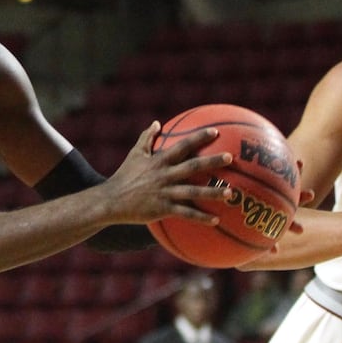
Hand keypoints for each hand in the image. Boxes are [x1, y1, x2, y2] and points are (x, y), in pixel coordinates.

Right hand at [101, 123, 234, 224]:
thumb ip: (146, 138)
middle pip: (192, 167)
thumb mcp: (134, 154)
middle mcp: (164, 175)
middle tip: (230, 157)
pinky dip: (201, 217)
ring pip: (192, 192)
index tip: (216, 132)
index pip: (182, 146)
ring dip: (212, 192)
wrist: (111, 201)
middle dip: (212, 161)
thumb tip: (156, 122)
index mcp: (159, 161)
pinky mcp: (162, 209)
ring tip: (230, 193)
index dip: (199, 138)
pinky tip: (215, 220)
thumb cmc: (124, 176)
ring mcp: (165, 193)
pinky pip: (185, 213)